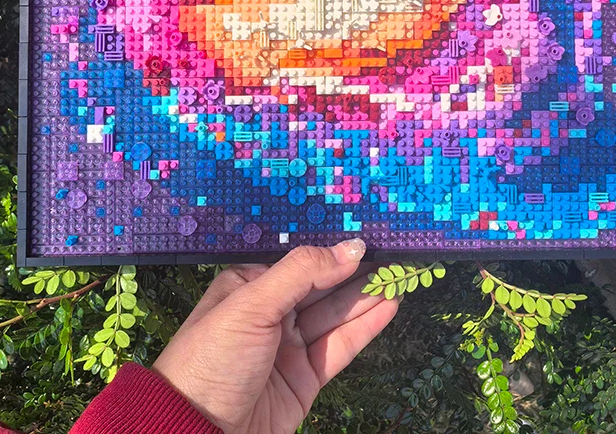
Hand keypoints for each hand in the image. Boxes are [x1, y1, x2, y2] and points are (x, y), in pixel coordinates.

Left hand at [152, 239, 398, 433]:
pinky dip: (366, 326)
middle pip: (322, 286)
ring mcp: (289, 345)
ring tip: (401, 277)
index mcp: (250, 286)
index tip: (370, 238)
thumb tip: (353, 246)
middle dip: (356, 272)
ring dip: (367, 296)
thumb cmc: (214, 357)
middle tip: (395, 256)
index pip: (300, 262)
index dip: (334, 251)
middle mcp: (271, 311)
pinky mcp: (306, 377)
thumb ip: (303, 273)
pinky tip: (389, 307)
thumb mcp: (252, 305)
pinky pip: (340, 345)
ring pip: (335, 314)